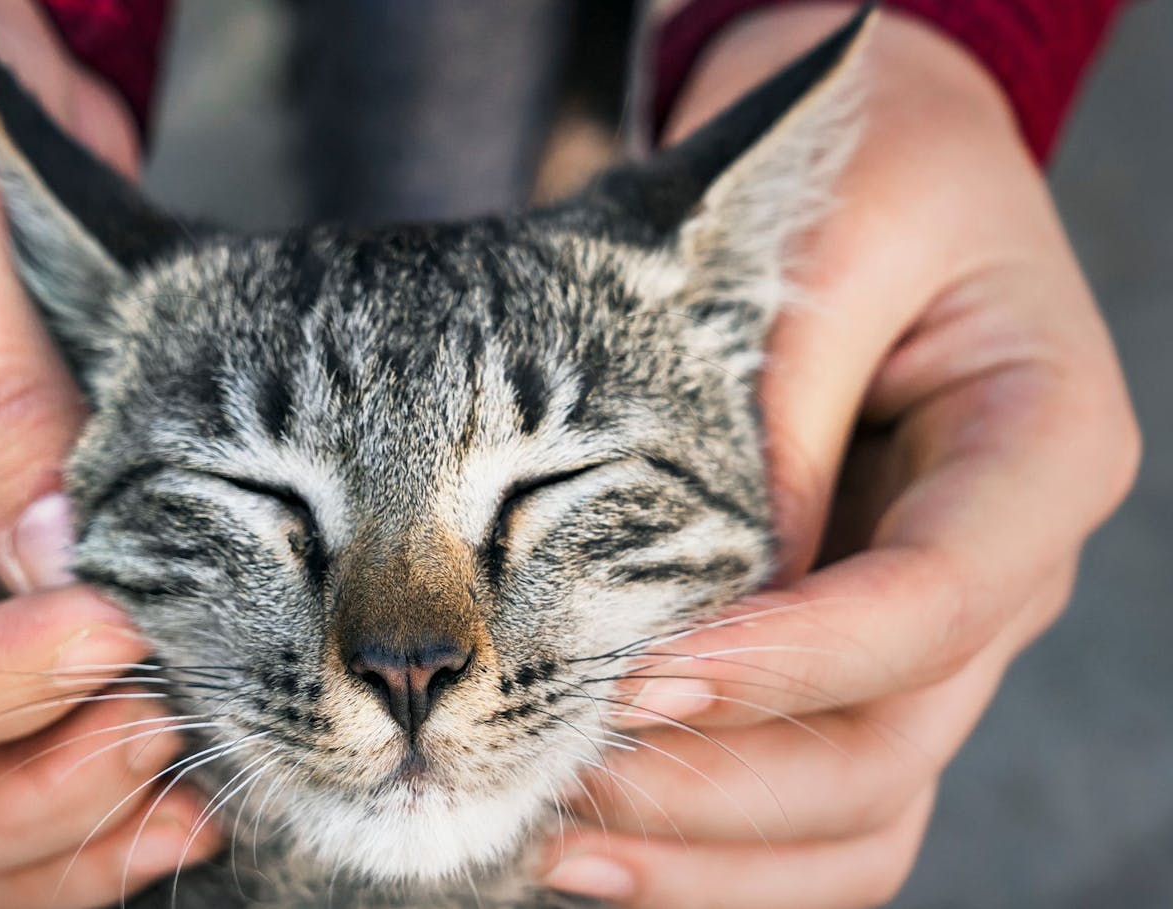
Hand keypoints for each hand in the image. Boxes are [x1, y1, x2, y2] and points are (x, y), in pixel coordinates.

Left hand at [540, 7, 1138, 907]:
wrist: (872, 167)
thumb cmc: (859, 174)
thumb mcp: (827, 239)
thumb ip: (774, 417)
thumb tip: (693, 605)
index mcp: (1041, 450)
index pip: (935, 602)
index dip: (791, 663)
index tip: (637, 678)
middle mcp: (1004, 567)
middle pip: (891, 744)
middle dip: (723, 783)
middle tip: (560, 773)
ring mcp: (933, 628)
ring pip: (859, 809)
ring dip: (714, 853)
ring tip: (553, 846)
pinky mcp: (854, 652)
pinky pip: (813, 793)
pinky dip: (718, 842)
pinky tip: (600, 841)